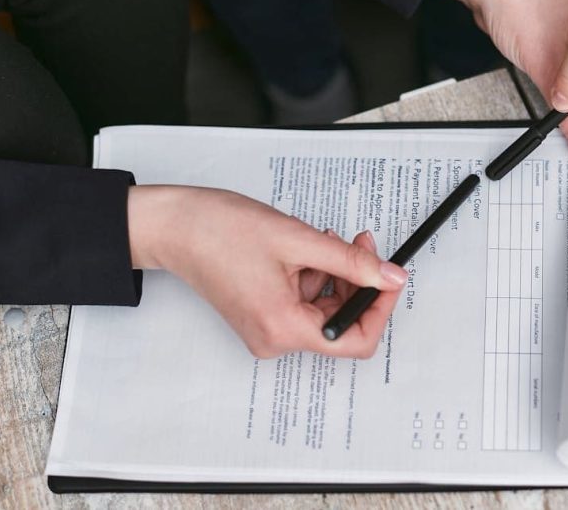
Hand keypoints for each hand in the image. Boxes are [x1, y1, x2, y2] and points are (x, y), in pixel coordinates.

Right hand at [127, 185, 406, 357]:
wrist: (176, 227)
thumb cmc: (221, 230)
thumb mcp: (299, 240)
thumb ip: (352, 262)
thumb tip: (391, 278)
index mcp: (283, 328)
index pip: (355, 340)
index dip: (379, 307)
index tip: (390, 276)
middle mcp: (275, 340)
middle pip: (341, 322)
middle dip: (357, 281)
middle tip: (359, 243)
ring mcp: (268, 331)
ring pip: (325, 309)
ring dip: (335, 274)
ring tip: (321, 240)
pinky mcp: (263, 318)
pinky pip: (305, 303)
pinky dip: (315, 276)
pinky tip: (305, 250)